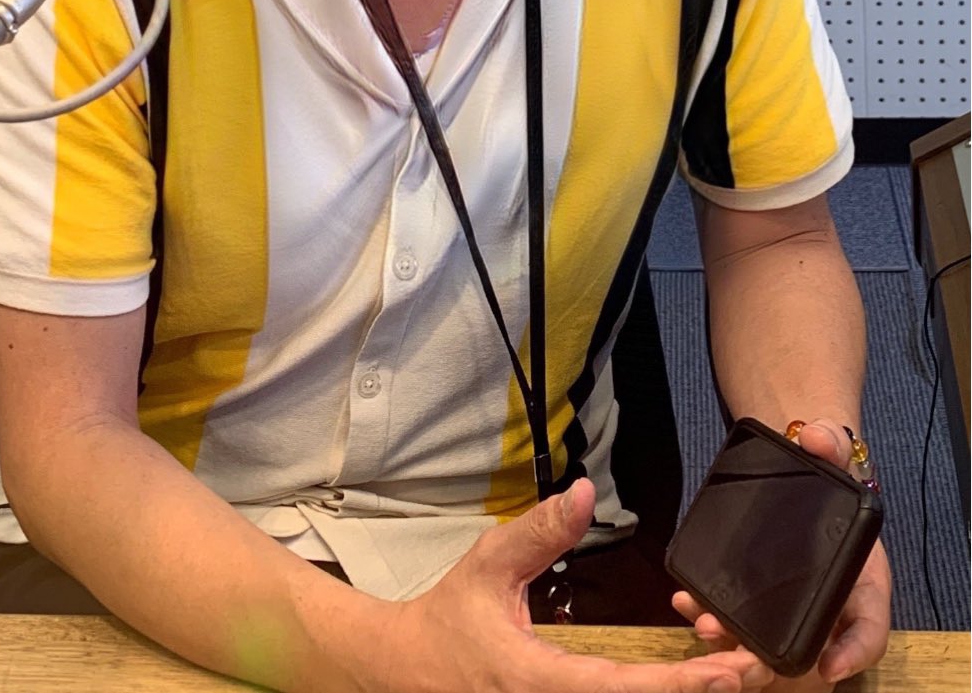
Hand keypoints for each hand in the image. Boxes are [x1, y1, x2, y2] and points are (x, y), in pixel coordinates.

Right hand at [378, 479, 773, 692]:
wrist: (410, 669)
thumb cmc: (450, 617)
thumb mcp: (488, 564)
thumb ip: (537, 532)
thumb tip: (582, 492)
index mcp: (537, 681)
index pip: (618, 690)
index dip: (677, 687)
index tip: (727, 674)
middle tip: (755, 670)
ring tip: (734, 675)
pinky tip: (689, 683)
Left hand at [672, 420, 890, 689]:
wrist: (796, 458)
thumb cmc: (824, 464)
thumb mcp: (833, 448)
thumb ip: (832, 442)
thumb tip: (818, 438)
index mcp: (860, 578)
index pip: (869, 628)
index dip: (854, 655)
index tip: (828, 668)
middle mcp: (827, 599)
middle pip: (808, 646)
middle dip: (774, 656)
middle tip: (739, 651)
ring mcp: (789, 599)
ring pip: (767, 639)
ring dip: (735, 641)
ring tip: (703, 623)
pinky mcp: (756, 588)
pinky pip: (738, 614)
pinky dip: (713, 613)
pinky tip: (686, 601)